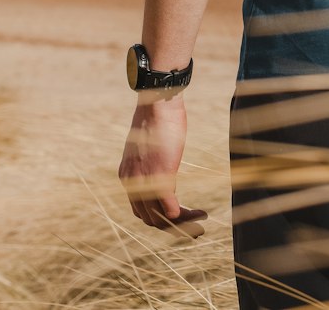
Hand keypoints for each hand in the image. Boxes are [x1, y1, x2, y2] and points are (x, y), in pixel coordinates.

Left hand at [118, 94, 207, 235]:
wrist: (158, 102)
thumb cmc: (158, 118)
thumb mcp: (149, 145)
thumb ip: (150, 161)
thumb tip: (161, 163)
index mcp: (127, 176)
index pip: (141, 210)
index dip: (160, 219)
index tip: (179, 216)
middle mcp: (131, 183)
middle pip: (150, 219)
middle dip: (172, 228)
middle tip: (194, 227)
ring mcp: (145, 181)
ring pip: (160, 217)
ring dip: (182, 223)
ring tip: (201, 221)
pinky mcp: (161, 177)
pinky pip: (170, 207)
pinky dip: (183, 215)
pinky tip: (197, 213)